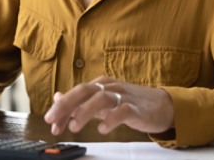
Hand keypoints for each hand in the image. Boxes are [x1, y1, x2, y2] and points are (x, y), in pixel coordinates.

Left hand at [44, 75, 174, 135]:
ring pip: (101, 98)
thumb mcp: (103, 100)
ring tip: (74, 127)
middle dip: (66, 105)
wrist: (163, 105)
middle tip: (52, 120)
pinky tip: (102, 129)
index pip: (76, 93)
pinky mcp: (136, 108)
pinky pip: (122, 111)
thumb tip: (57, 97)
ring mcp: (124, 96)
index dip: (61, 107)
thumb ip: (81, 101)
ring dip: (84, 112)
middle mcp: (110, 87)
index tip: (51, 122)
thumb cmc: (131, 103)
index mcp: (101, 85)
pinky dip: (110, 119)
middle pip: (84, 91)